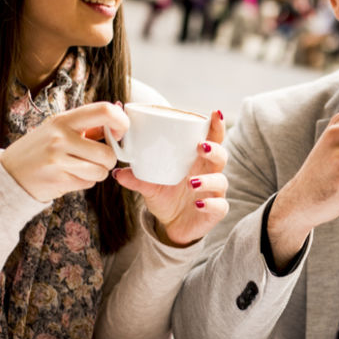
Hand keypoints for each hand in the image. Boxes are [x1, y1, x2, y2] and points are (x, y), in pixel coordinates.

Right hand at [0, 102, 128, 202]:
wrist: (10, 174)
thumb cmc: (39, 150)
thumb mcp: (58, 130)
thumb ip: (86, 127)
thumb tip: (117, 124)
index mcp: (63, 120)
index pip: (104, 111)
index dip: (121, 122)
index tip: (120, 133)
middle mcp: (61, 137)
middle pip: (108, 153)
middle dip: (109, 160)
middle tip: (98, 159)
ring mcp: (59, 160)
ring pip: (101, 171)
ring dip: (96, 173)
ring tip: (80, 168)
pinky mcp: (58, 180)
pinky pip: (88, 183)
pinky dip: (84, 182)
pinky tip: (69, 176)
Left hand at [114, 110, 228, 246]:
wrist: (172, 226)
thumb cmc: (166, 197)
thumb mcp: (149, 186)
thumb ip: (136, 178)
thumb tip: (117, 172)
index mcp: (197, 160)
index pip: (212, 138)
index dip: (216, 125)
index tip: (215, 112)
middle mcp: (209, 173)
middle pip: (221, 156)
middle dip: (214, 149)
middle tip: (200, 146)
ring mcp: (214, 192)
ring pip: (220, 180)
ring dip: (207, 180)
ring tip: (191, 182)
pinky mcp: (215, 211)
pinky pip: (219, 206)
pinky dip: (210, 204)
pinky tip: (198, 204)